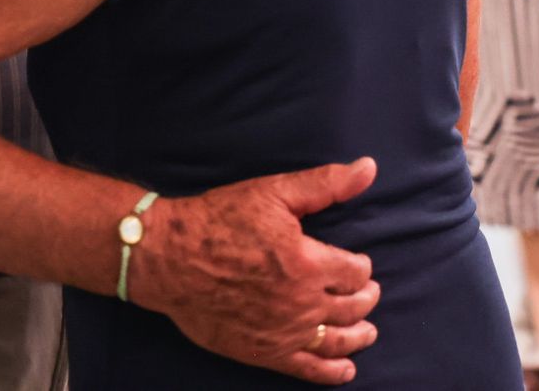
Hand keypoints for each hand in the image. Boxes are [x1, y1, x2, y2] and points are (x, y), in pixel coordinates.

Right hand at [126, 158, 382, 384]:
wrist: (170, 258)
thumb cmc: (220, 220)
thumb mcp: (274, 192)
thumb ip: (325, 184)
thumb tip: (368, 169)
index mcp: (308, 262)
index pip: (356, 271)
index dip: (362, 266)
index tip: (359, 263)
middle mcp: (302, 302)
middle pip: (353, 307)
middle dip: (366, 298)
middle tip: (368, 293)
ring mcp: (284, 332)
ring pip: (338, 339)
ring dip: (359, 335)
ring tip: (367, 330)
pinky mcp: (264, 352)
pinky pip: (309, 369)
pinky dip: (334, 371)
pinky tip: (346, 368)